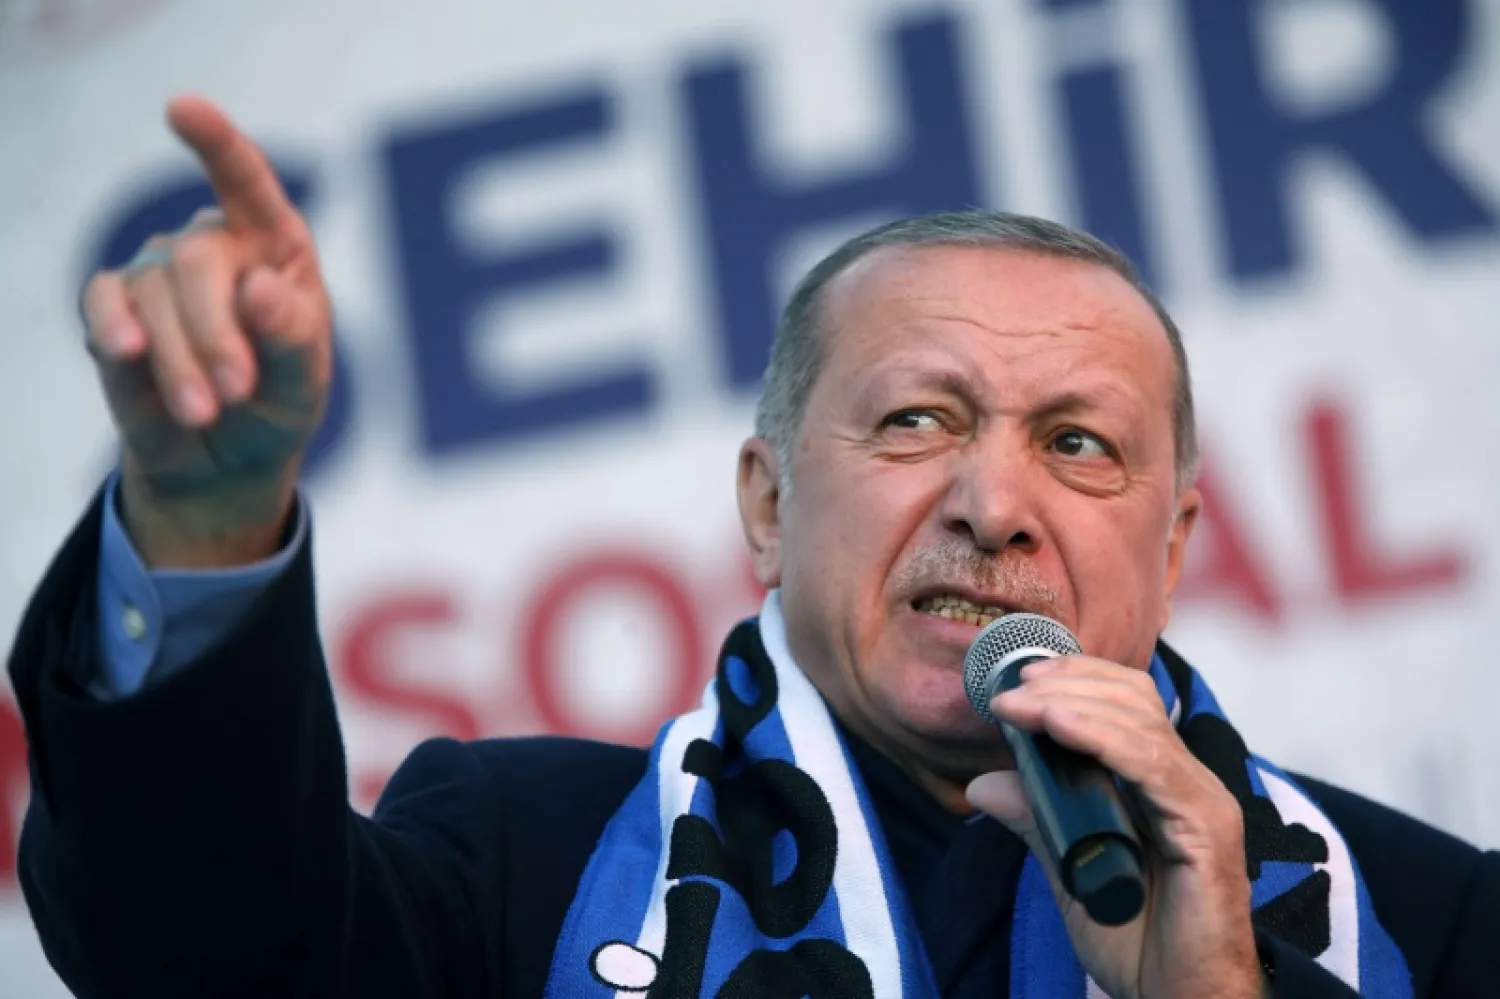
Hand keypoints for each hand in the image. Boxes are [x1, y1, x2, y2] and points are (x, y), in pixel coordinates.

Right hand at [81, 94, 332, 567]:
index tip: (182, 108)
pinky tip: (123, 352)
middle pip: (198, 262)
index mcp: (274, 246)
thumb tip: (260, 287)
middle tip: (234, 393)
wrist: (225, 457)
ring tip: (204, 411)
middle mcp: (212, 244)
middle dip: (217, 334)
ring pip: (152, 294)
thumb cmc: (278, 405)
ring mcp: (158, 270)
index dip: (217, 144)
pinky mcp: (113, 307)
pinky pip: (103, 301)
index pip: (247, 182)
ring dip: (178, 360)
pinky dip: (114, 328)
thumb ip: (293, 337)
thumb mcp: (304, 383)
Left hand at [966, 656, 1265, 998]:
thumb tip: (983, 783)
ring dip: (1070, 703)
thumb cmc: (1138, 941)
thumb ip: (1037, 820)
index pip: (1127, 703)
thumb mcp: (1069, 868)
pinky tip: (1059, 725)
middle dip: (1066, 683)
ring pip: (1139, 724)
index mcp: (1162, 783)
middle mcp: (1188, 782)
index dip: (1075, 680)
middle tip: (1010, 690)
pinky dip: (1101, 738)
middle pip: (1133, 701)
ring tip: (1019, 705)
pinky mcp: (1206, 829)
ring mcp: (1202, 802)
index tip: (1018, 680)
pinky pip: (1152, 766)